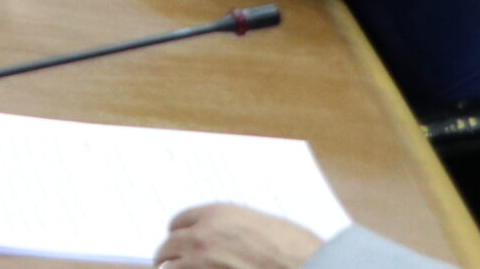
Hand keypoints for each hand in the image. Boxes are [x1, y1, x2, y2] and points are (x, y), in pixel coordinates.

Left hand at [156, 203, 323, 268]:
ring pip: (169, 267)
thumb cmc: (295, 250)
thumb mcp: (262, 226)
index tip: (180, 239)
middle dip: (170, 253)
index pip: (178, 221)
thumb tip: (221, 236)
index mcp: (216, 215)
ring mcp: (201, 264)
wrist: (311, 268)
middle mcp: (202, 237)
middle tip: (171, 261)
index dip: (180, 232)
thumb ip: (233, 227)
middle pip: (168, 245)